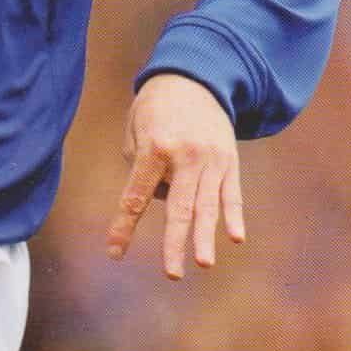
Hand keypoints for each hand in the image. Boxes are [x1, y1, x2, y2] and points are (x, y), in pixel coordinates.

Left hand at [105, 72, 244, 279]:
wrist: (196, 77)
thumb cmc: (156, 107)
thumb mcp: (135, 129)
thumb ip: (138, 167)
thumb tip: (158, 201)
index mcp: (154, 148)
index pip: (136, 196)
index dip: (124, 227)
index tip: (115, 254)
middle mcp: (185, 156)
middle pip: (179, 207)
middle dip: (174, 242)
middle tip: (172, 274)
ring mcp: (211, 159)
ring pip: (208, 205)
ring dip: (205, 237)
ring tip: (204, 263)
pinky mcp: (229, 160)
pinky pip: (232, 193)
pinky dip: (234, 215)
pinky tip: (236, 237)